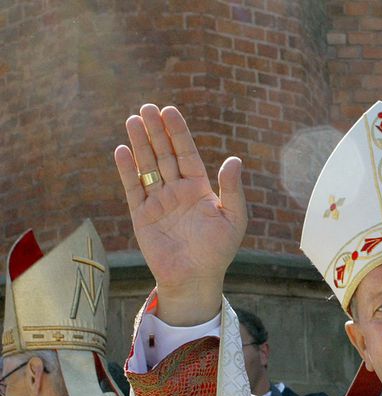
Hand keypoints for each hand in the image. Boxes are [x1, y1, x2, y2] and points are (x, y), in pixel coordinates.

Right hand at [114, 104, 247, 324]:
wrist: (195, 278)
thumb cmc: (218, 251)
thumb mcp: (233, 219)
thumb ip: (233, 190)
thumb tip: (234, 160)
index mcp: (199, 189)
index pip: (186, 154)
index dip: (178, 133)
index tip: (170, 111)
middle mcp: (177, 191)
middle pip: (165, 155)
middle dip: (156, 132)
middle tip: (147, 107)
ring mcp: (158, 202)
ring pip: (148, 167)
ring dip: (140, 144)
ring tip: (133, 119)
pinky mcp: (142, 215)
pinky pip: (134, 188)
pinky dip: (128, 170)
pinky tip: (122, 150)